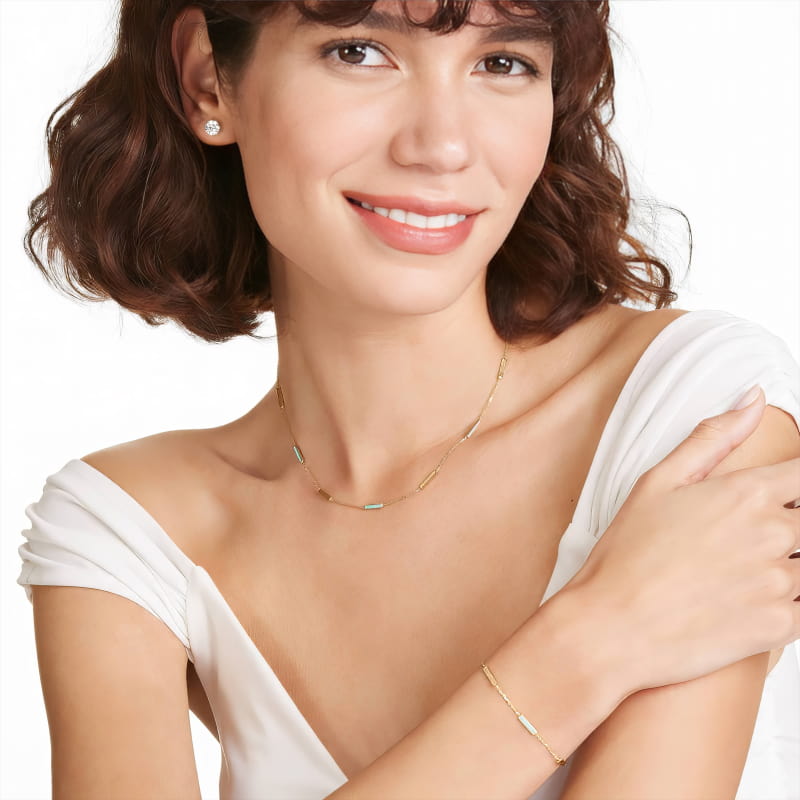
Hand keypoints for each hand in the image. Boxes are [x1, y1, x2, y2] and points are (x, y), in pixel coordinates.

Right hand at [564, 386, 799, 698]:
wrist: (611, 626)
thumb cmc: (626, 554)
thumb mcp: (657, 482)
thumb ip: (712, 438)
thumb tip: (753, 401)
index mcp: (746, 493)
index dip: (796, 483)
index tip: (783, 495)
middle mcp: (772, 533)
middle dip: (787, 526)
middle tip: (739, 541)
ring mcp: (780, 581)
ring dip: (788, 563)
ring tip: (743, 571)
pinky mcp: (781, 626)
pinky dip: (789, 599)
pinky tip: (753, 598)